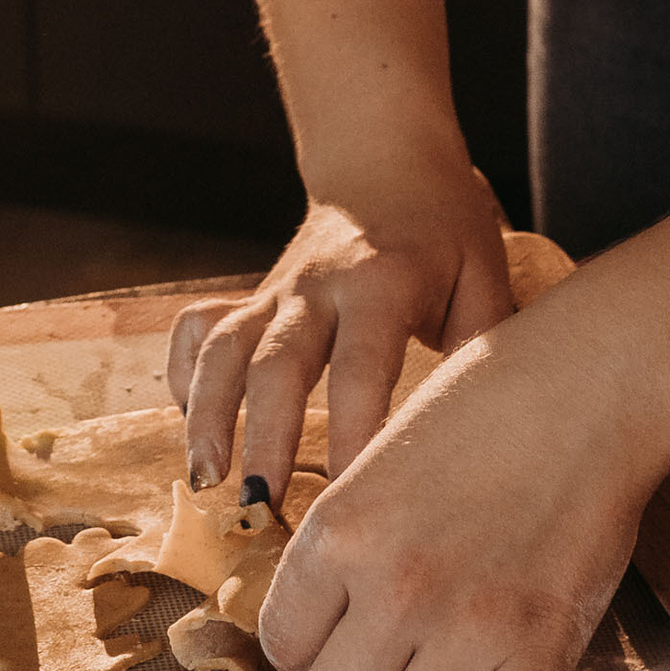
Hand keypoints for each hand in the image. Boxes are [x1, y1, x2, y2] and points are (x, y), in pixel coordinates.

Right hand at [170, 163, 513, 500]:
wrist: (385, 164)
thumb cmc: (445, 231)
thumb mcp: (484, 274)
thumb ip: (485, 342)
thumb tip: (484, 425)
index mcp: (382, 284)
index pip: (362, 368)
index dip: (354, 433)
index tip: (354, 497)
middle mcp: (318, 287)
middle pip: (276, 365)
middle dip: (264, 437)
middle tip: (261, 506)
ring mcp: (276, 291)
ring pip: (224, 350)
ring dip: (208, 416)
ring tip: (206, 482)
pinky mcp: (250, 295)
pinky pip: (199, 332)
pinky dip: (184, 376)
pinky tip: (188, 426)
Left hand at [257, 313, 658, 670]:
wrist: (586, 386)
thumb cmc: (479, 410)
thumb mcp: (375, 463)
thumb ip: (342, 546)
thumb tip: (312, 629)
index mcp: (338, 531)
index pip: (280, 650)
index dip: (311, 652)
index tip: (342, 637)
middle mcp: (393, 585)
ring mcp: (470, 623)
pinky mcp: (545, 646)